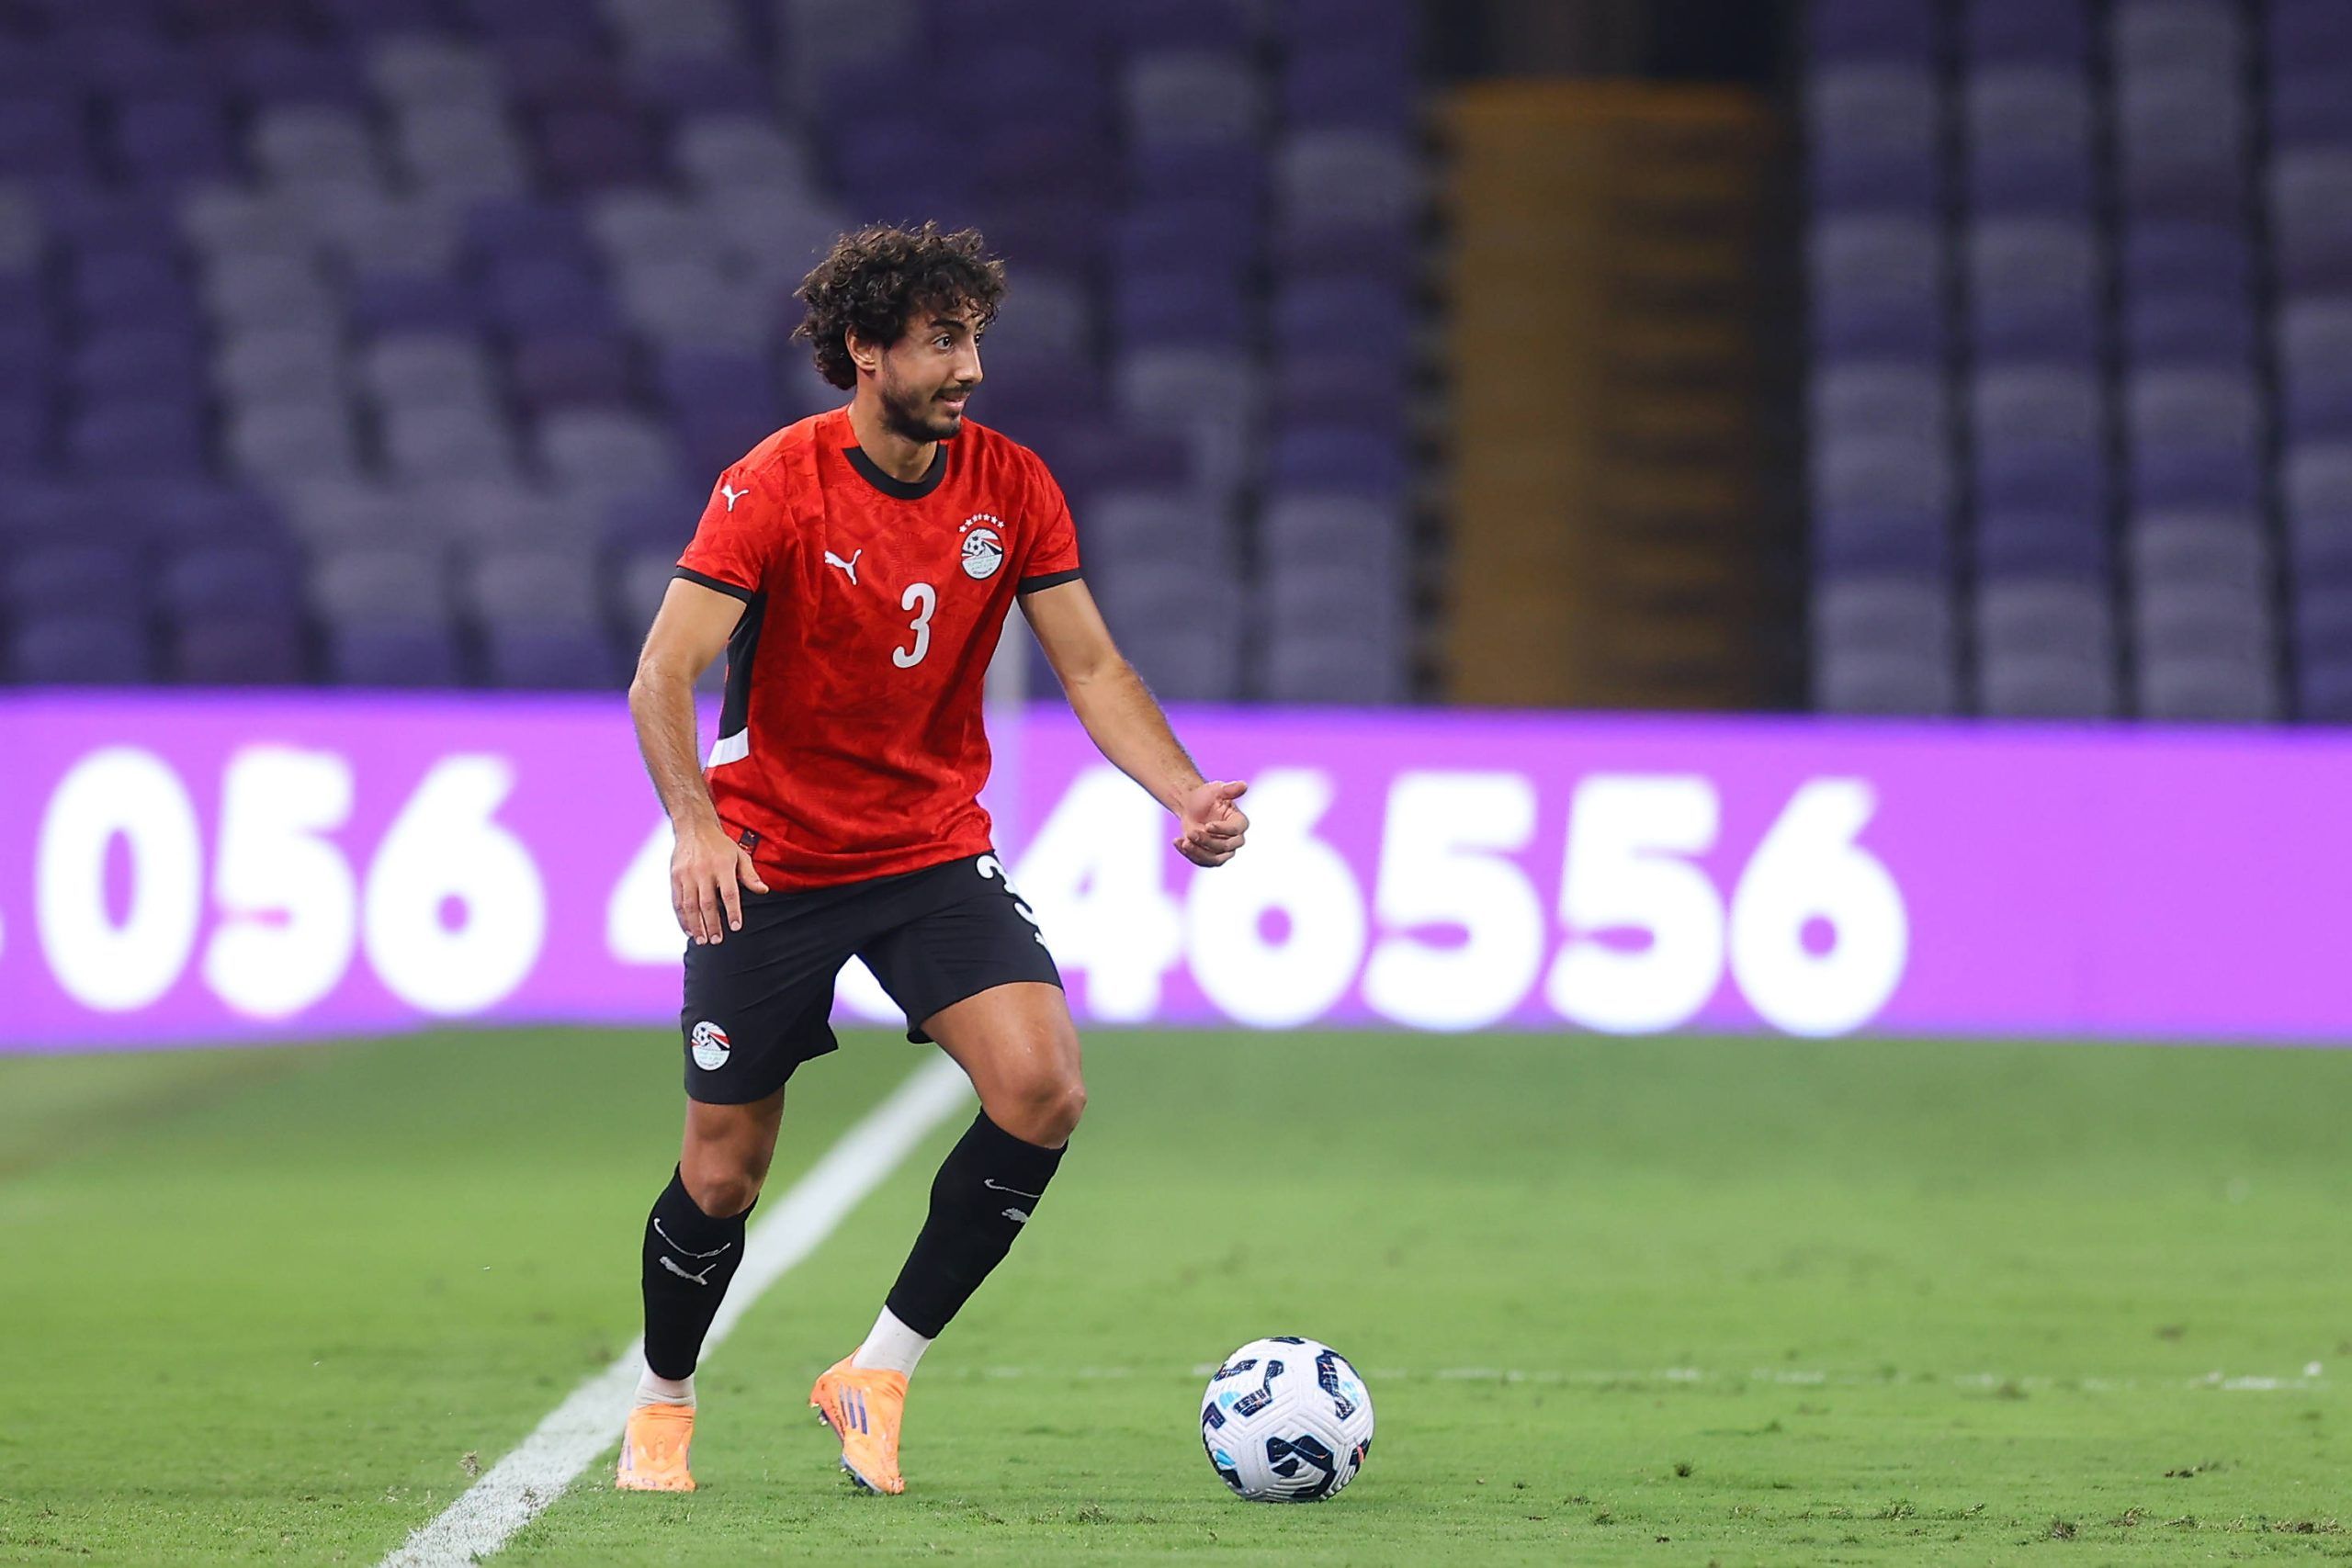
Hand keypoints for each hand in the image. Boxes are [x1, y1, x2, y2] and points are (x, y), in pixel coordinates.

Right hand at [671, 816, 768, 943]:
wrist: (694, 828)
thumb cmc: (721, 845)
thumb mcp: (740, 855)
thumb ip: (750, 875)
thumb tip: (763, 890)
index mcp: (723, 866)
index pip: (729, 893)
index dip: (733, 911)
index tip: (736, 927)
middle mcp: (703, 871)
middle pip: (707, 903)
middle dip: (712, 924)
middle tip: (717, 940)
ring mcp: (687, 874)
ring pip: (690, 905)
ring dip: (696, 925)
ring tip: (702, 940)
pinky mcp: (675, 877)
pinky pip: (677, 901)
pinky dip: (682, 918)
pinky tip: (689, 930)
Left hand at [1173, 779, 1248, 867]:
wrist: (1191, 806)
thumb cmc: (1206, 796)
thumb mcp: (1216, 790)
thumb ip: (1230, 789)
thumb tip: (1244, 785)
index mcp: (1240, 822)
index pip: (1236, 830)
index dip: (1222, 830)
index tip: (1207, 825)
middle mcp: (1235, 839)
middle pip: (1225, 847)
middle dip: (1207, 841)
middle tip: (1191, 833)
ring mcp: (1223, 851)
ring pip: (1214, 859)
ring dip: (1198, 852)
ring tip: (1184, 842)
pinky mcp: (1210, 857)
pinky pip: (1202, 861)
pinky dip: (1189, 854)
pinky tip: (1178, 842)